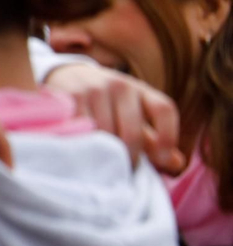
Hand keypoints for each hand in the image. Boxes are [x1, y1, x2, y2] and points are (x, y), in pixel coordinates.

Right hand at [43, 62, 182, 172]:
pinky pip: (83, 130)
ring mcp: (94, 89)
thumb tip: (177, 163)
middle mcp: (119, 85)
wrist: (67, 75)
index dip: (168, 137)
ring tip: (103, 163)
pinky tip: (85, 151)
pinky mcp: (71, 96)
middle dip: (130, 157)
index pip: (164, 109)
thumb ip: (153, 138)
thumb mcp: (132, 112)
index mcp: (140, 89)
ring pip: (106, 134)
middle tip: (124, 170)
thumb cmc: (107, 103)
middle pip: (133, 132)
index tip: (162, 160)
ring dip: (106, 155)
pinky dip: (85, 145)